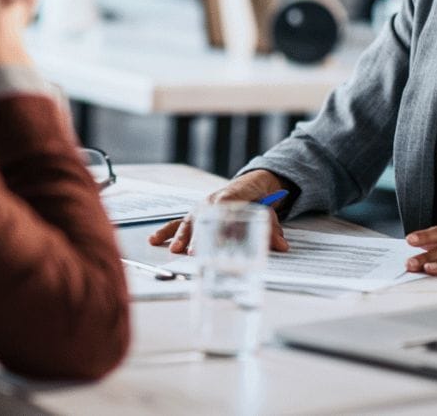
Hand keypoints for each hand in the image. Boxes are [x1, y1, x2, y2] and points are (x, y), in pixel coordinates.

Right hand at [147, 170, 291, 254]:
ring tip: (175, 250)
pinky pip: (179, 222)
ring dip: (180, 236)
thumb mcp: (269, 212)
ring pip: (189, 221)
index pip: (225, 207)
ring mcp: (202, 207)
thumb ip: (272, 229)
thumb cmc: (258, 199)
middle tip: (194, 253)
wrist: (251, 183)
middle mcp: (213, 200)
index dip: (220, 223)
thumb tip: (282, 246)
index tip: (218, 240)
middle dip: (198, 236)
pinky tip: (154, 240)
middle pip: (203, 217)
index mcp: (232, 195)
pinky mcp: (196, 214)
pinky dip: (167, 231)